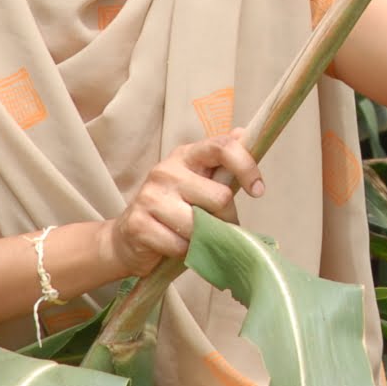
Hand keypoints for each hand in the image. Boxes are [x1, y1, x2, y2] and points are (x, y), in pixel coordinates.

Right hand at [105, 129, 262, 273]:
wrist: (128, 238)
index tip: (259, 191)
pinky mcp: (138, 224)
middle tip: (217, 227)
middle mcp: (166, 170)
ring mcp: (150, 196)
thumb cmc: (174, 211)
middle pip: (219, 196)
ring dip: (205, 239)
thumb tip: (242, 133)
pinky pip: (180, 245)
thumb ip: (221, 166)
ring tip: (194, 238)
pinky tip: (174, 246)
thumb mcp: (199, 184)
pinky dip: (184, 253)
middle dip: (226, 219)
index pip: (222, 147)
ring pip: (199, 224)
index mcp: (186, 156)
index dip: (246, 167)